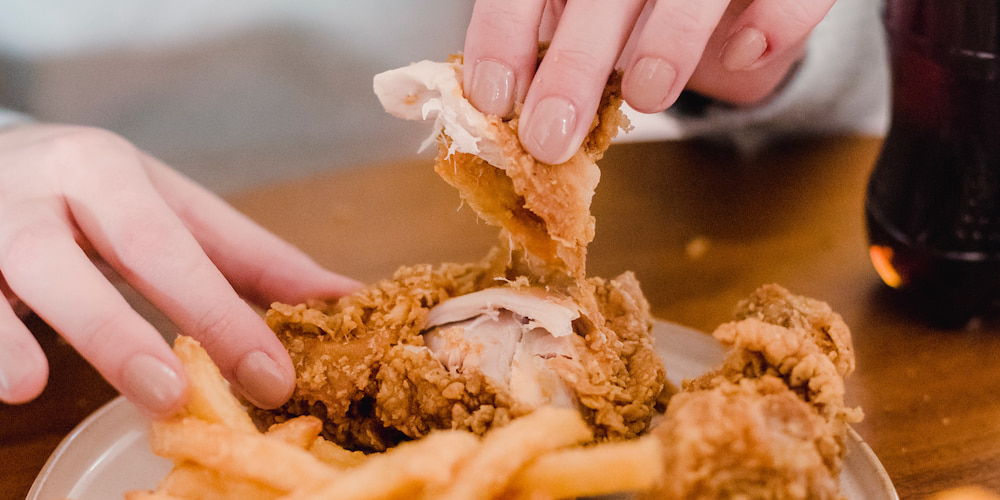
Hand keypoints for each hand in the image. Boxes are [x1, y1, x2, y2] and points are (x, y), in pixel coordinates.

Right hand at [0, 124, 361, 416]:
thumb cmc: (94, 196)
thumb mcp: (170, 210)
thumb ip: (250, 260)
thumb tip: (347, 298)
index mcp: (108, 172)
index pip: (169, 248)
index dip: (220, 315)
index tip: (272, 379)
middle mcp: (37, 192)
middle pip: (74, 261)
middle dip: (119, 331)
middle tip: (172, 395)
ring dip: (10, 334)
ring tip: (31, 385)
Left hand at [463, 0, 834, 163]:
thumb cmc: (637, 4)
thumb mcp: (587, 15)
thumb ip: (550, 51)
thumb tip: (503, 117)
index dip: (504, 35)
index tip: (495, 99)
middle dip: (572, 65)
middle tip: (550, 137)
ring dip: (667, 39)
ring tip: (645, 98)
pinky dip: (770, 23)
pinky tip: (741, 55)